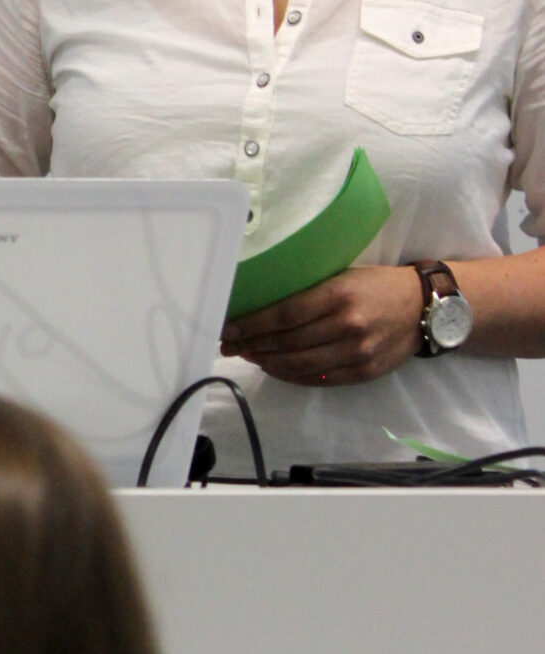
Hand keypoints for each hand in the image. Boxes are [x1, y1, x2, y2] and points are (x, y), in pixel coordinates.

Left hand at [220, 264, 421, 385]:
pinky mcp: (364, 372)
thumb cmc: (378, 285)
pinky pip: (318, 378)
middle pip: (287, 341)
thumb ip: (311, 290)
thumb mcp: (344, 274)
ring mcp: (357, 352)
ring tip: (248, 355)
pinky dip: (291, 376)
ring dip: (266, 362)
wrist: (425, 306)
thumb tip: (264, 303)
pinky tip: (274, 367)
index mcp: (339, 295)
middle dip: (251, 345)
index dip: (251, 324)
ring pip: (299, 364)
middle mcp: (348, 325)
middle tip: (229, 345)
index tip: (228, 328)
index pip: (284, 314)